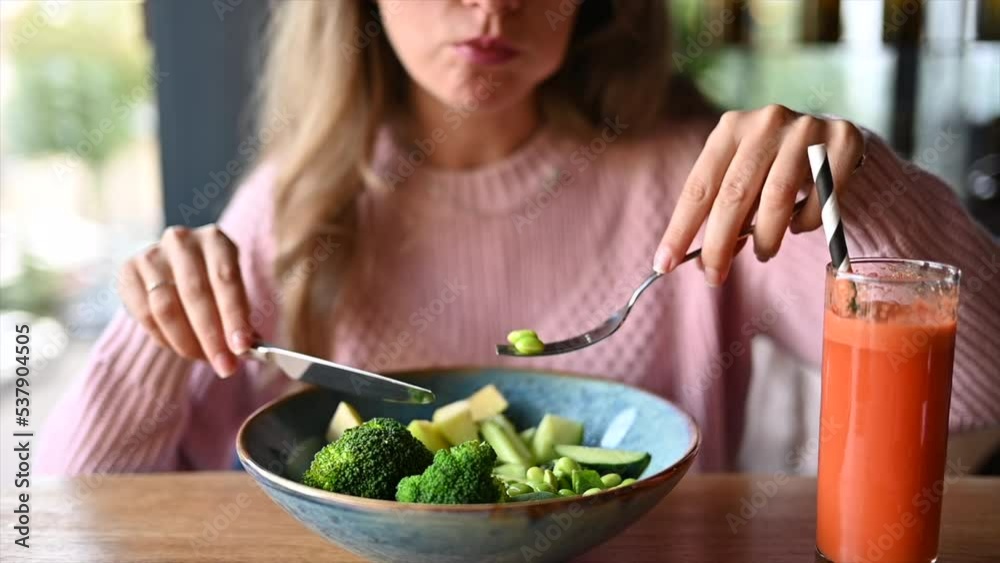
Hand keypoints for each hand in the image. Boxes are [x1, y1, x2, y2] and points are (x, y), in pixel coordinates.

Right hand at [118, 225, 253, 375]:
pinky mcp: (128, 272)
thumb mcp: (232, 291)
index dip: (234, 315)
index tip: (242, 347)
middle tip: (225, 366)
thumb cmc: (213, 283)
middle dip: (212, 337)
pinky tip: (179, 348)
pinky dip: (165, 339)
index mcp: (215, 239)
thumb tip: (246, 349)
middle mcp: (181, 241)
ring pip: (166, 308)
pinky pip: (144, 315)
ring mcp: (151, 254)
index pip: (226, 279)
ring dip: (187, 342)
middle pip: (195, 295)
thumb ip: (239, 316)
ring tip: (204, 359)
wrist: (175, 268)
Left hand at [652, 105, 863, 285]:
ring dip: (765, 237)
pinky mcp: (843, 141)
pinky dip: (806, 222)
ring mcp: (806, 129)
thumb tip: (703, 261)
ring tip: (762, 253)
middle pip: (733, 195)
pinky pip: (820, 196)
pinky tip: (798, 227)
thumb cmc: (775, 165)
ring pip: (775, 199)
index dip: (680, 229)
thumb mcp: (743, 177)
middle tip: (714, 276)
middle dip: (719, 244)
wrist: (831, 137)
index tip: (664, 264)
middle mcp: (766, 122)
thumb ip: (724, 209)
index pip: (699, 187)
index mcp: (730, 128)